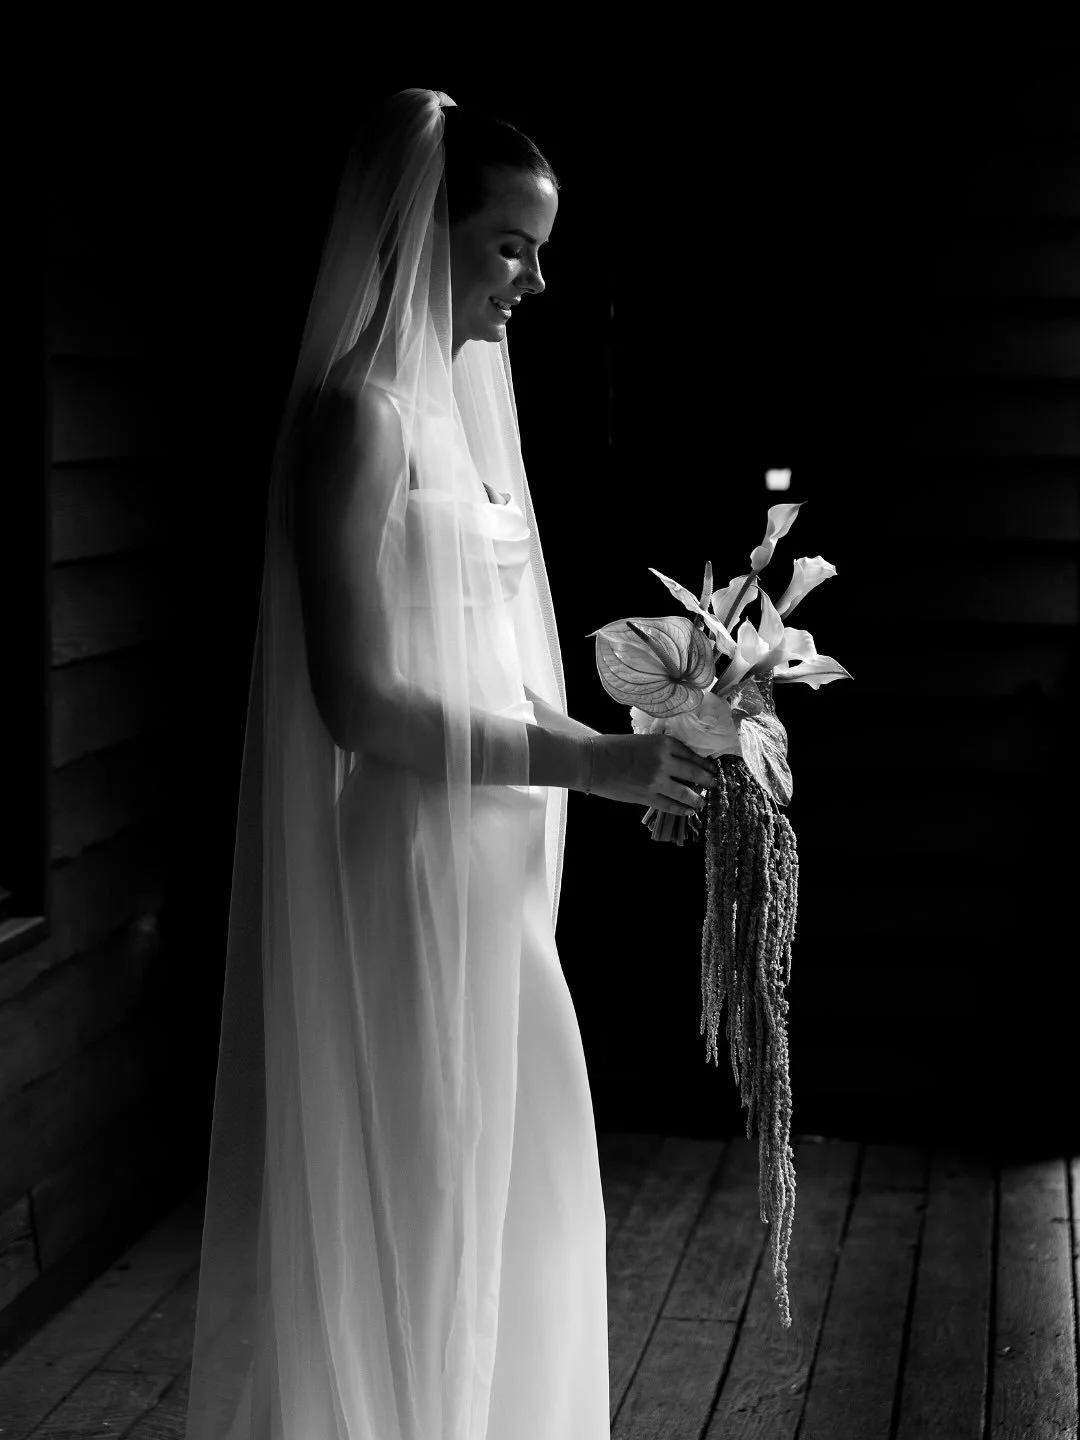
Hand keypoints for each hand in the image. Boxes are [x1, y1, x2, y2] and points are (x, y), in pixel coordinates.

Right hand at [586, 734, 717, 815]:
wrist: (591, 762)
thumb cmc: (612, 747)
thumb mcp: (641, 740)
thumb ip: (661, 749)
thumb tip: (678, 761)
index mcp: (662, 743)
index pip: (692, 754)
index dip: (704, 763)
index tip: (711, 768)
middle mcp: (664, 761)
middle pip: (695, 772)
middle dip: (709, 780)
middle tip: (715, 783)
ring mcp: (656, 781)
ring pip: (687, 793)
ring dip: (698, 799)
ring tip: (703, 802)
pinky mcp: (647, 797)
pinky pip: (671, 806)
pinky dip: (682, 809)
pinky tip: (689, 811)